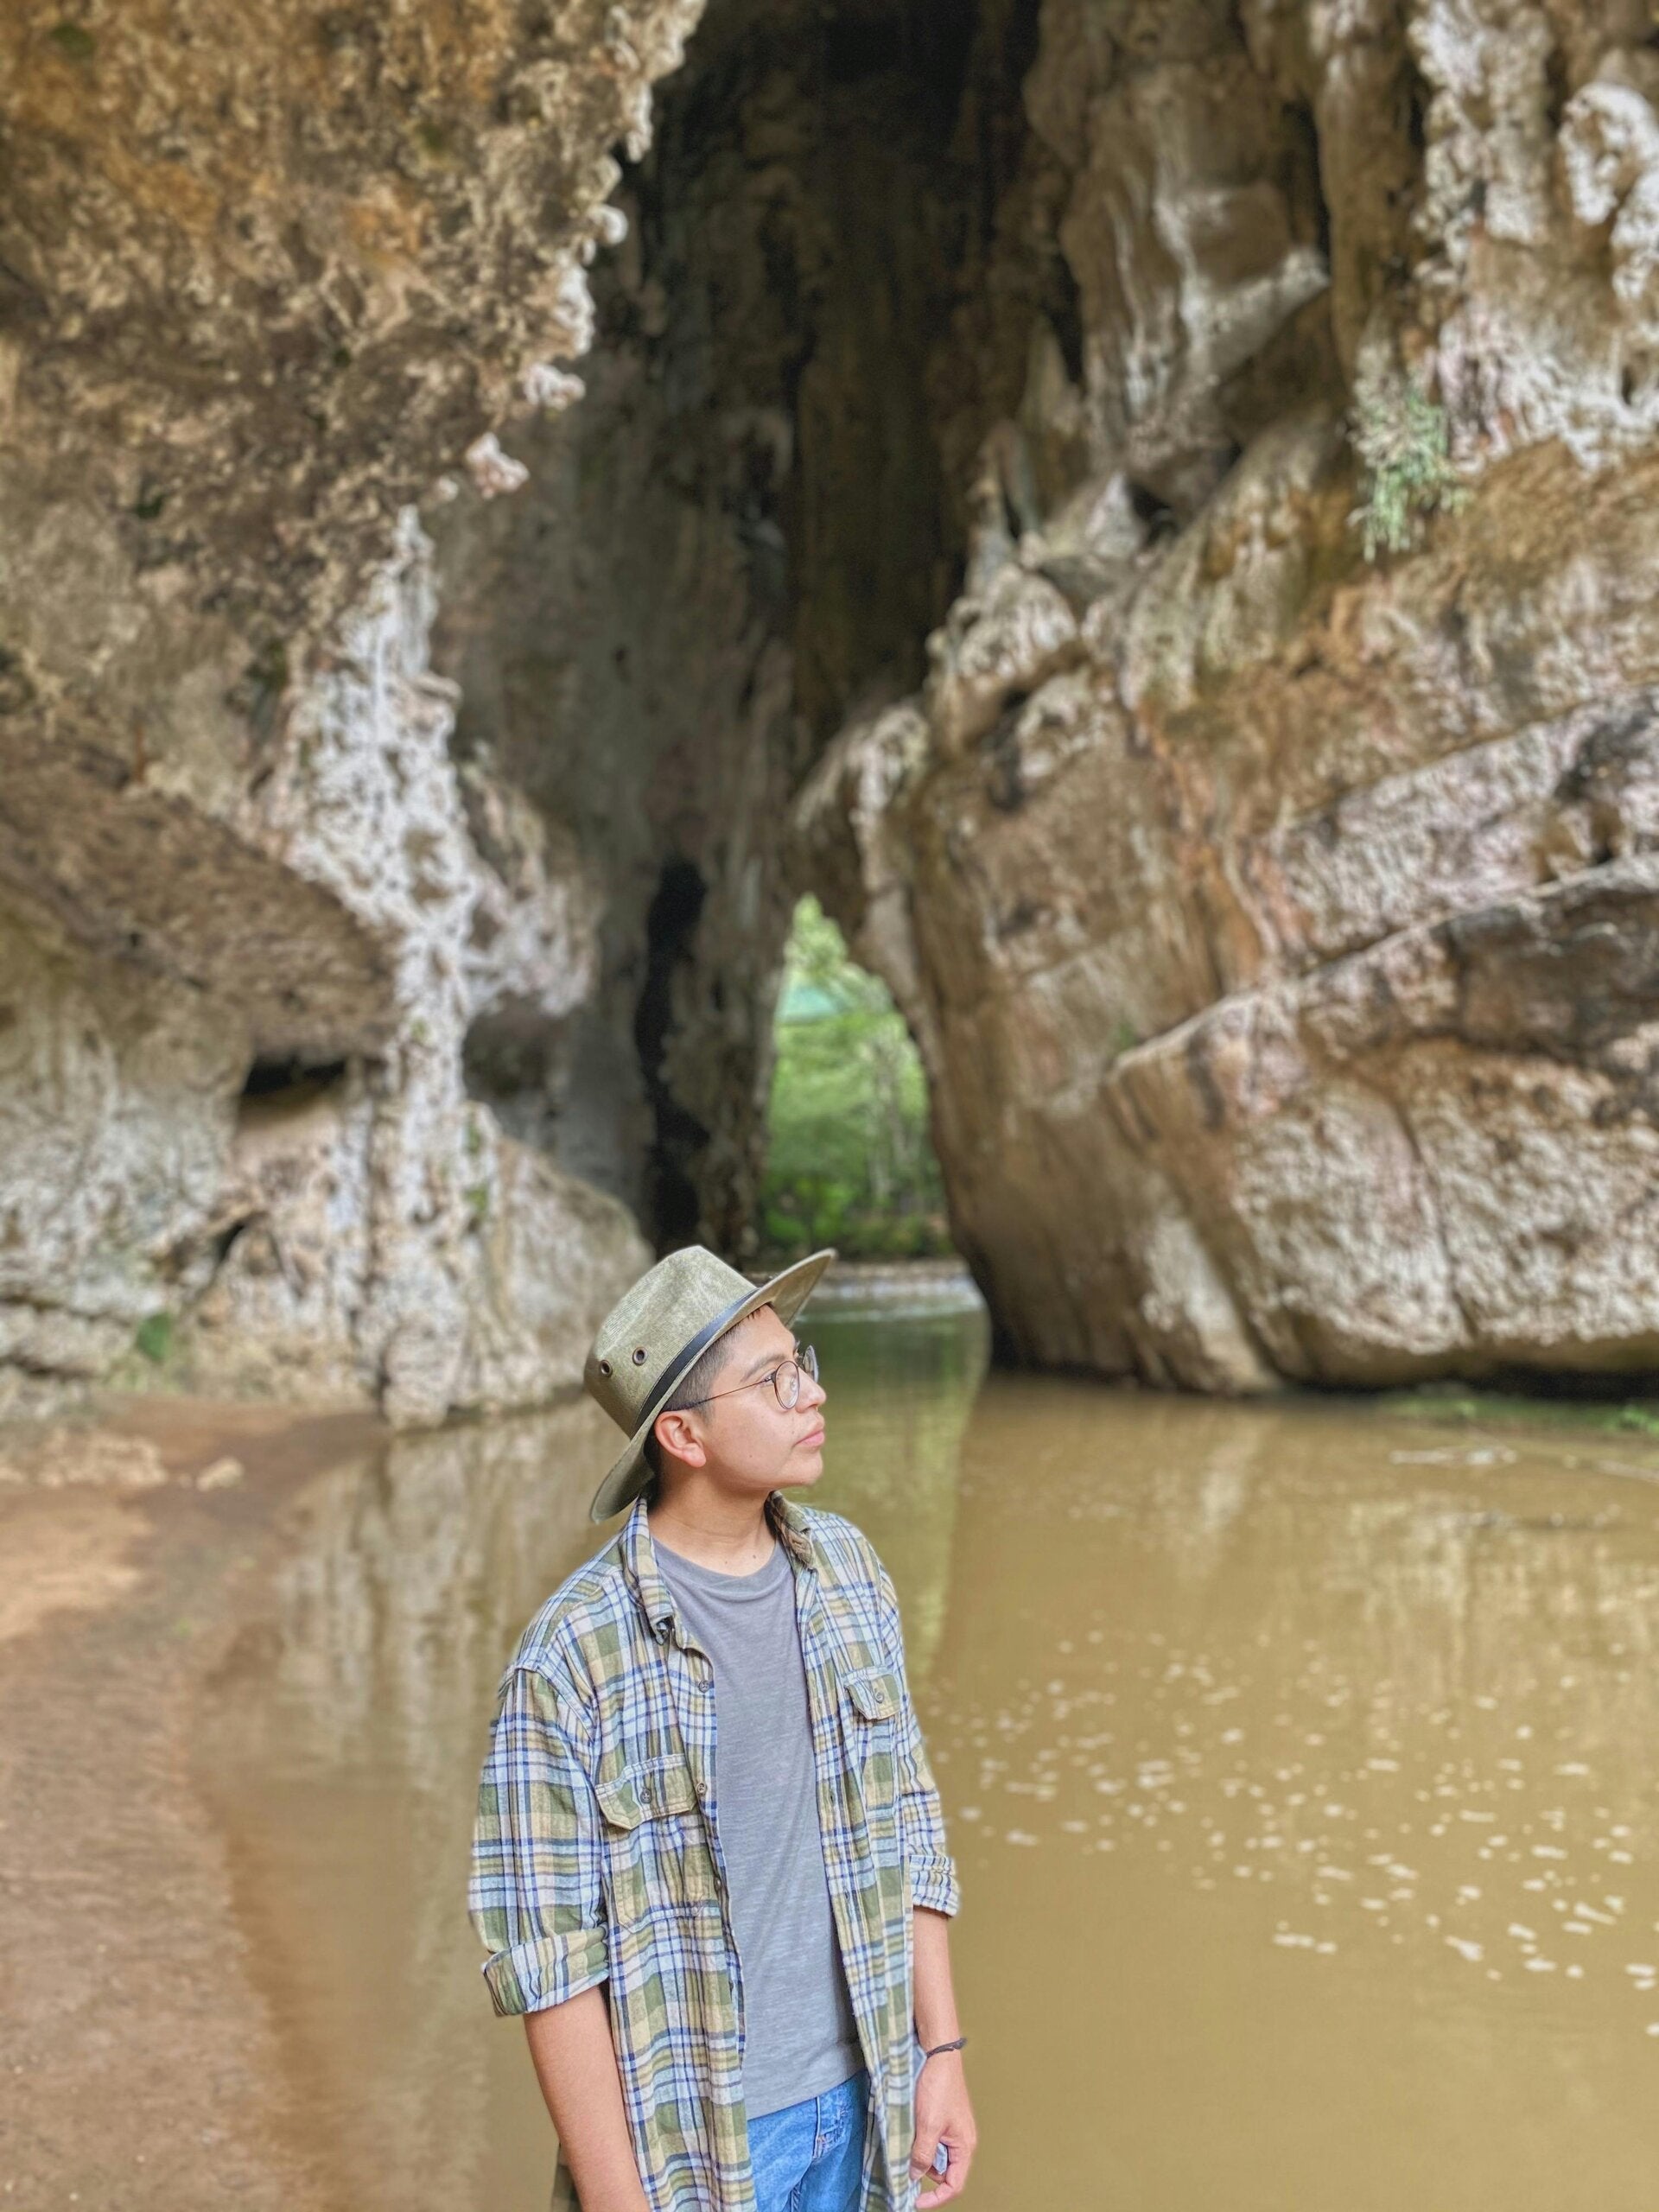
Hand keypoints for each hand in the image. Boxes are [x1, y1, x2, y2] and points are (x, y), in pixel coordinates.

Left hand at [909, 2050, 975, 2206]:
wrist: (938, 2056)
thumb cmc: (939, 2087)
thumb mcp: (928, 2125)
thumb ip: (923, 2154)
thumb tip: (915, 2176)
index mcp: (964, 2146)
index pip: (954, 2185)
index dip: (936, 2198)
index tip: (916, 2201)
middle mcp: (961, 2141)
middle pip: (945, 2172)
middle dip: (926, 2173)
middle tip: (907, 2166)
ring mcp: (953, 2130)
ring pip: (936, 2156)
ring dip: (921, 2155)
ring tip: (908, 2142)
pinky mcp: (943, 2120)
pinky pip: (932, 2141)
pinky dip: (921, 2142)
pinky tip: (911, 2132)